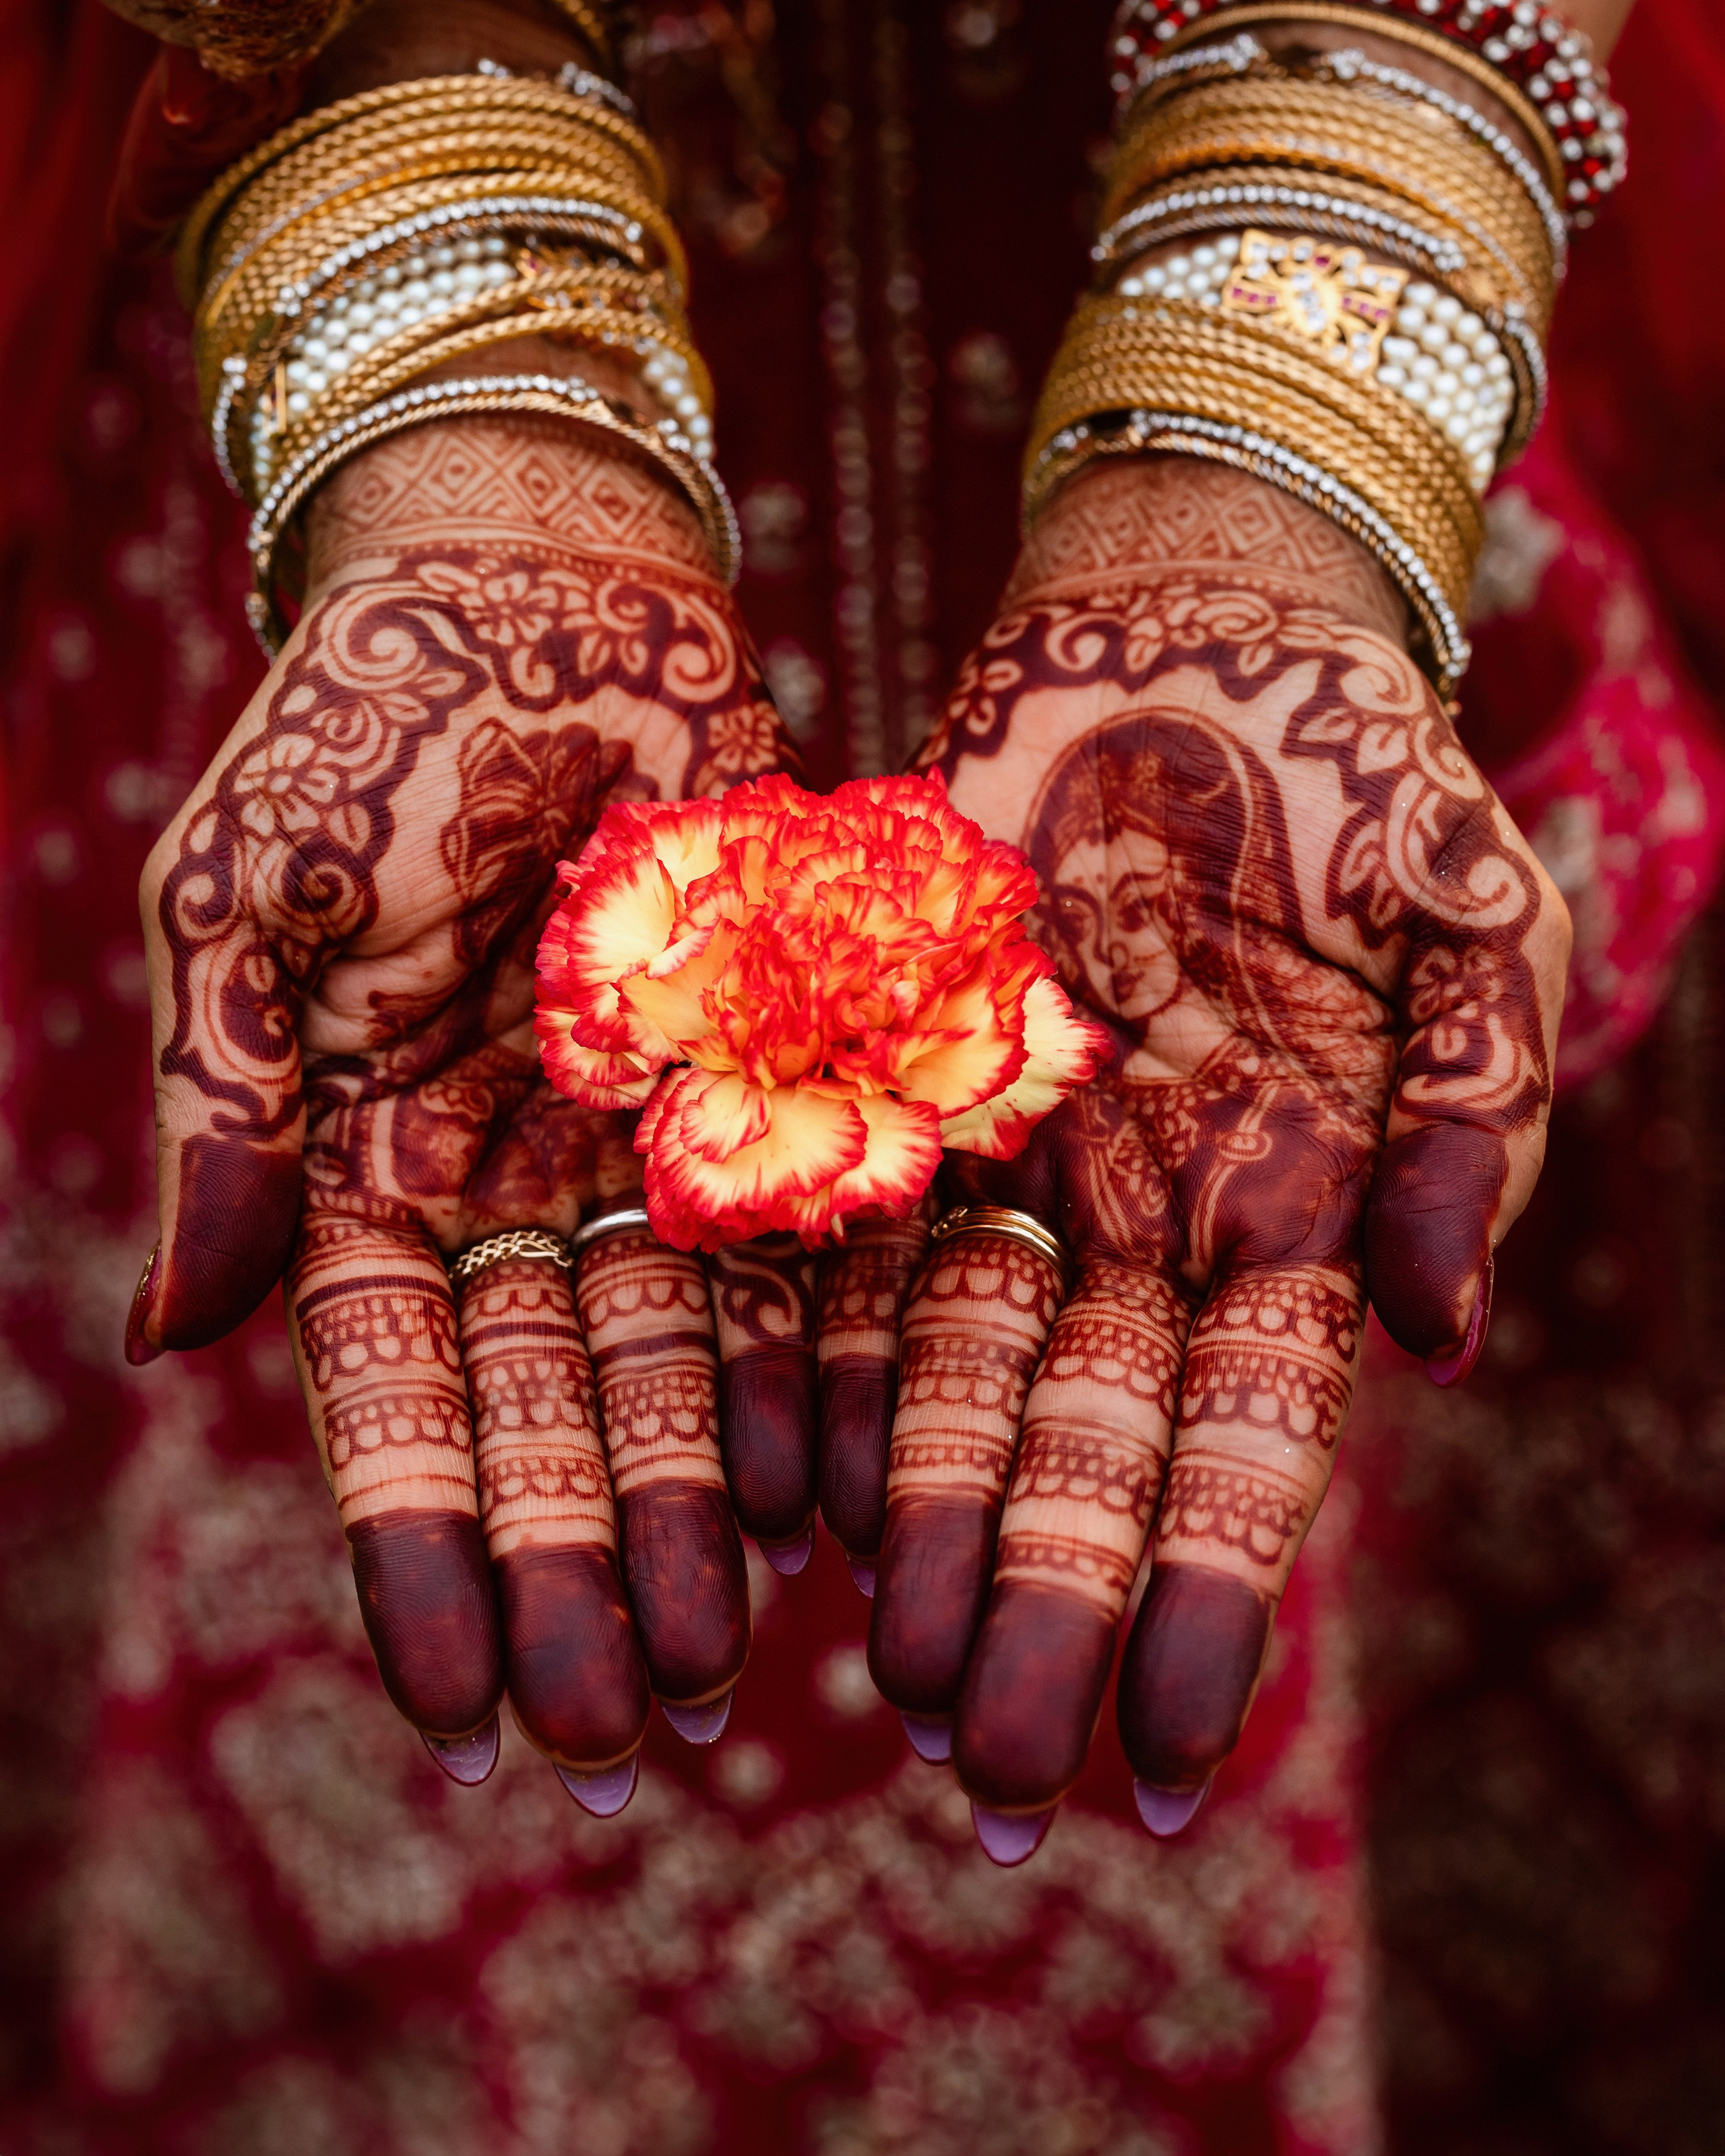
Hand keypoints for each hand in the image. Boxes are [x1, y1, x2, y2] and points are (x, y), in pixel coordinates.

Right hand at [130, 415, 797, 1784]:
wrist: (535, 593)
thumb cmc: (359, 729)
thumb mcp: (247, 918)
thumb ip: (223, 1124)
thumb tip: (169, 1345)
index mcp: (361, 1168)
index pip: (387, 1401)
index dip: (415, 1548)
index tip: (445, 1701)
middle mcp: (505, 1190)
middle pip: (544, 1419)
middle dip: (568, 1576)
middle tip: (606, 1740)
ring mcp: (635, 1149)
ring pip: (668, 1372)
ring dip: (685, 1518)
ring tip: (714, 1672)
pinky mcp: (761, 1084)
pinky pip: (785, 1261)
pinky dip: (795, 1377)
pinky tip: (817, 1503)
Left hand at [820, 457, 1570, 1836]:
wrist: (1188, 627)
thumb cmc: (1361, 773)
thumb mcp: (1476, 929)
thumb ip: (1464, 1129)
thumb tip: (1432, 1340)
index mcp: (1286, 1210)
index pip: (1241, 1448)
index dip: (1206, 1605)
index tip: (1171, 1769)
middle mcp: (1141, 1219)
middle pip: (1085, 1449)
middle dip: (1051, 1615)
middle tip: (1002, 1787)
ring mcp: (1014, 1158)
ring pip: (960, 1377)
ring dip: (933, 1530)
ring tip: (897, 1684)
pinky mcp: (901, 1076)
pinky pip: (856, 1244)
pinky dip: (833, 1360)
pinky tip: (804, 1491)